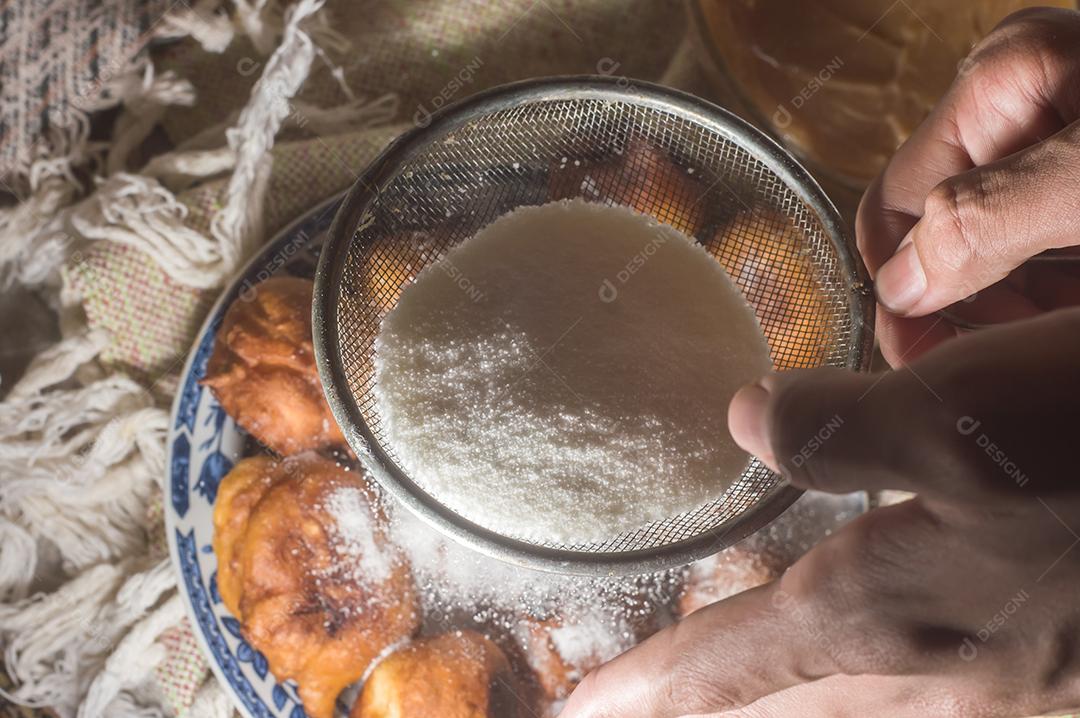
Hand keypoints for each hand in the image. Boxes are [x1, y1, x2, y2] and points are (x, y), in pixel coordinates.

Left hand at [560, 308, 1079, 716]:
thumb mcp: (968, 405)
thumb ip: (840, 423)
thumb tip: (741, 420)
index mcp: (889, 611)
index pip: (729, 665)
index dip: (646, 688)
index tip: (579, 712)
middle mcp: (939, 679)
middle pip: (788, 713)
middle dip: (707, 710)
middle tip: (641, 706)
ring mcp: (1009, 694)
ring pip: (862, 716)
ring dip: (789, 706)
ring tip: (739, 692)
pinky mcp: (1060, 676)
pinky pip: (937, 705)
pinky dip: (880, 693)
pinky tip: (893, 676)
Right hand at [856, 7, 1079, 365]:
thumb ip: (989, 223)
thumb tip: (898, 284)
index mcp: (1000, 86)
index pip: (892, 208)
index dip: (900, 294)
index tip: (922, 365)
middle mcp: (1019, 106)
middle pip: (939, 233)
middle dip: (962, 309)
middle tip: (1001, 367)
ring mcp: (1059, 140)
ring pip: (993, 249)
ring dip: (1013, 312)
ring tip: (1048, 342)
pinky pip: (1045, 247)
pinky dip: (1055, 295)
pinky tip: (1068, 319)